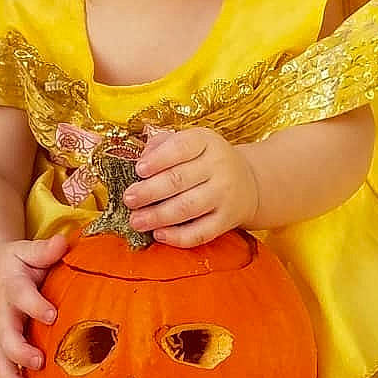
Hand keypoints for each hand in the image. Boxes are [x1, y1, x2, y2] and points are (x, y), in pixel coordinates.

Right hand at [0, 233, 67, 377]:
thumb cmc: (14, 262)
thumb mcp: (25, 250)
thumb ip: (44, 250)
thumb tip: (64, 241)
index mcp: (11, 287)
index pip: (22, 296)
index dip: (35, 306)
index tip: (52, 315)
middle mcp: (1, 314)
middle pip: (5, 336)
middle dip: (20, 351)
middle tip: (38, 362)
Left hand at [124, 128, 258, 247]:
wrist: (249, 182)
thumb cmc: (208, 161)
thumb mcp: (193, 142)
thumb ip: (164, 144)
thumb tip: (142, 158)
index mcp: (207, 141)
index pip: (181, 147)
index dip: (158, 159)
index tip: (138, 170)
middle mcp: (219, 166)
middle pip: (179, 180)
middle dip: (149, 192)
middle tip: (129, 199)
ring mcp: (225, 194)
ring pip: (188, 207)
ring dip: (158, 216)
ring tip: (136, 220)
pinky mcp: (227, 220)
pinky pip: (201, 232)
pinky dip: (178, 236)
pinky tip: (159, 234)